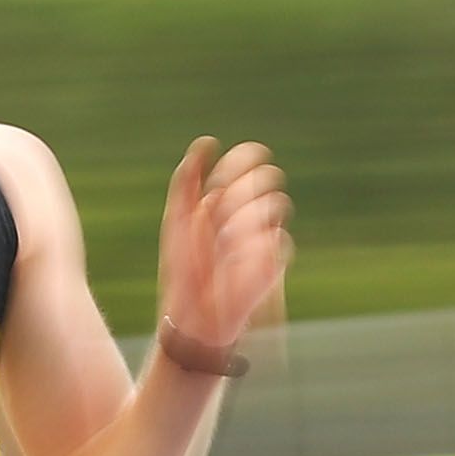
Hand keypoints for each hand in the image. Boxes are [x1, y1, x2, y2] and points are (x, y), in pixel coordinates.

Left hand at [156, 136, 293, 363]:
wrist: (189, 314)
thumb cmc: (181, 269)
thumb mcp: (176, 220)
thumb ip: (187, 180)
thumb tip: (207, 141)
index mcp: (223, 198)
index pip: (245, 162)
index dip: (242, 158)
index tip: (226, 167)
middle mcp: (246, 213)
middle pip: (265, 178)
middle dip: (246, 187)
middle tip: (221, 208)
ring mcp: (263, 235)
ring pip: (275, 204)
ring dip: (247, 217)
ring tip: (224, 239)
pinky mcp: (274, 260)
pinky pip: (279, 239)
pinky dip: (256, 246)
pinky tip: (236, 261)